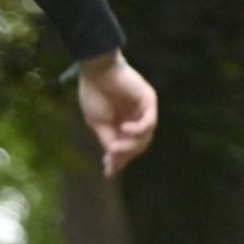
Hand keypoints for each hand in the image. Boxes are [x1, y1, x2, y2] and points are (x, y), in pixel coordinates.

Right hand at [78, 51, 156, 176]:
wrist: (96, 72)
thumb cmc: (94, 95)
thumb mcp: (98, 124)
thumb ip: (108, 139)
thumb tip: (114, 158)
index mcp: (123, 125)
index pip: (127, 148)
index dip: (119, 161)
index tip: (108, 171)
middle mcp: (136, 119)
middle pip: (138, 145)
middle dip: (125, 155)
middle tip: (111, 158)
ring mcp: (144, 110)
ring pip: (145, 137)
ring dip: (130, 145)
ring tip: (114, 146)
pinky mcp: (149, 101)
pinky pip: (149, 122)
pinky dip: (137, 130)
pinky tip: (124, 130)